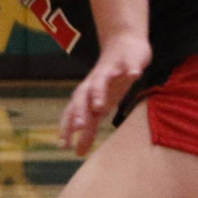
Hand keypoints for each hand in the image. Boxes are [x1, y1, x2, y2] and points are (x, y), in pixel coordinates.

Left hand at [57, 33, 150, 156]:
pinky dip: (130, 70)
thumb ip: (90, 127)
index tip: (63, 145)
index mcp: (88, 96)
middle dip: (80, 111)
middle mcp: (95, 83)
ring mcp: (111, 71)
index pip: (74, 113)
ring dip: (99, 92)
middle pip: (82, 97)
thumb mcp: (99, 106)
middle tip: (79, 127)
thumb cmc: (110, 81)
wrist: (123, 44)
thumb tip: (77, 152)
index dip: (68, 127)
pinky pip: (129, 65)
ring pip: (101, 81)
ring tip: (100, 106)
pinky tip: (134, 74)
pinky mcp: (129, 61)